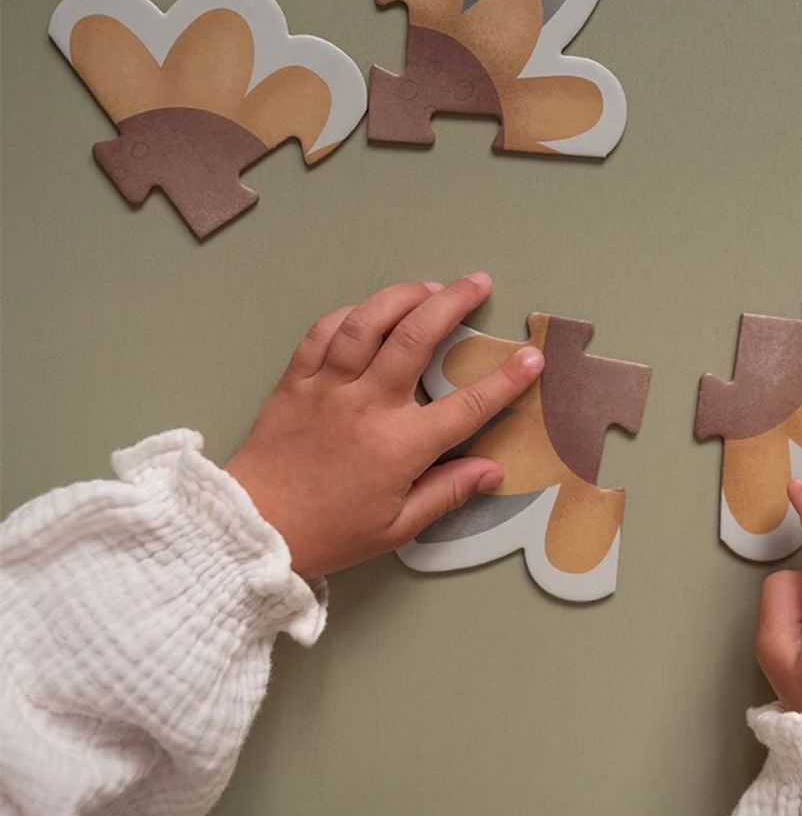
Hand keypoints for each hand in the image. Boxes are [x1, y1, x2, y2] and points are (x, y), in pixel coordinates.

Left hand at [224, 273, 543, 578]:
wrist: (255, 526)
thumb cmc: (330, 532)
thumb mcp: (397, 527)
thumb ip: (446, 493)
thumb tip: (492, 470)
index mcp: (400, 446)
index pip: (467, 406)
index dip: (505, 380)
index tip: (532, 357)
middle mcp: (367, 405)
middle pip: (415, 338)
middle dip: (452, 303)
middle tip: (477, 283)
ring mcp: (328, 387)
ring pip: (367, 323)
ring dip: (401, 296)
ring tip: (427, 286)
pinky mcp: (296, 380)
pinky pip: (323, 333)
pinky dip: (349, 314)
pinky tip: (367, 310)